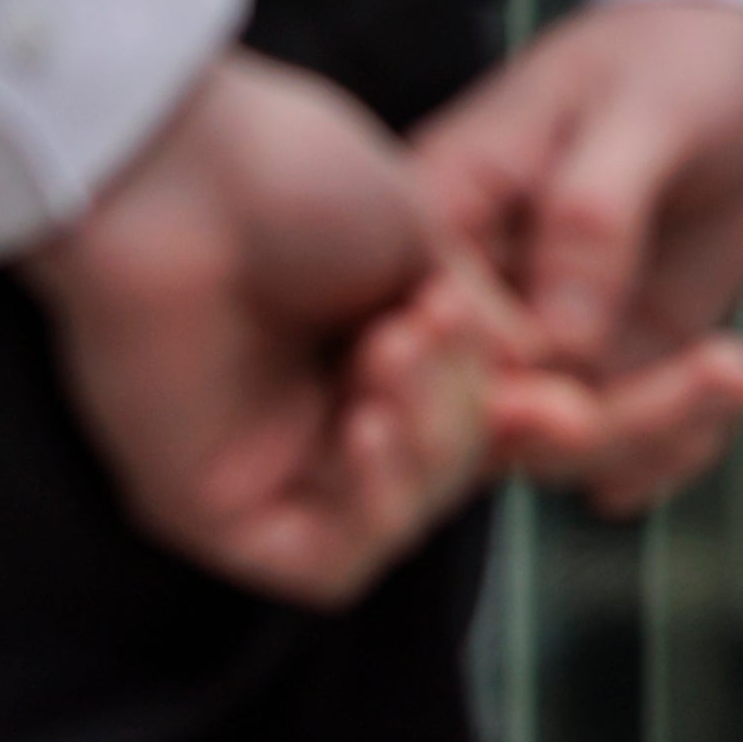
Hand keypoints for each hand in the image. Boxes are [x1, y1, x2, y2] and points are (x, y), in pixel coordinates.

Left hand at [21, 51, 518, 608]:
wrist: (182, 176)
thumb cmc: (292, 176)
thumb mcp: (428, 242)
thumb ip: (485, 329)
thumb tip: (546, 396)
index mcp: (365, 342)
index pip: (469, 420)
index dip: (519, 413)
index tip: (560, 391)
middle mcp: (314, 412)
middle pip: (443, 471)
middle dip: (464, 406)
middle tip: (431, 321)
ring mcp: (264, 465)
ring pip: (393, 519)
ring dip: (426, 444)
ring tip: (391, 347)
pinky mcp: (211, 511)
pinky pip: (326, 565)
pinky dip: (375, 510)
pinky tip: (367, 430)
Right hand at [412, 0, 742, 515]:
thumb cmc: (682, 54)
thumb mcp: (645, 109)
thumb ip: (595, 215)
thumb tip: (557, 341)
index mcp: (442, 213)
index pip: (419, 332)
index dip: (478, 388)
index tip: (565, 408)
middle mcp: (478, 290)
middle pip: (474, 409)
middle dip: (563, 434)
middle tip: (666, 420)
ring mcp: (543, 333)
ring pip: (551, 439)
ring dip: (643, 434)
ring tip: (737, 375)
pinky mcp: (612, 358)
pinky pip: (620, 439)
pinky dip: (672, 444)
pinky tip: (733, 394)